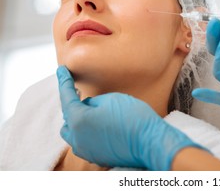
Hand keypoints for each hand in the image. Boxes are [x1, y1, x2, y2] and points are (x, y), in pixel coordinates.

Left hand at [57, 65, 202, 169]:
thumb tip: (88, 107)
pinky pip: (85, 142)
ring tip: (91, 112)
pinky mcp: (97, 157)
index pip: (66, 97)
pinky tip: (100, 126)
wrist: (150, 142)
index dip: (64, 81)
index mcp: (78, 120)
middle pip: (68, 118)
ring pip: (74, 133)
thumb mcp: (111, 99)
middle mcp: (77, 138)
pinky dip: (87, 133)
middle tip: (81, 93)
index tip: (61, 70)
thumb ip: (93, 101)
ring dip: (79, 121)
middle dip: (73, 105)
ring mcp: (86, 150)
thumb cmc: (133, 117)